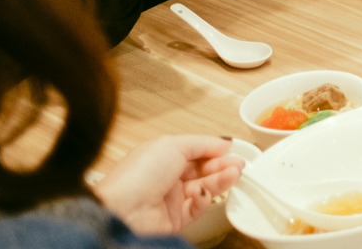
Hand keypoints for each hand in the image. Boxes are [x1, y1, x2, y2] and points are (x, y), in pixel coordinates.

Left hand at [93, 135, 242, 235]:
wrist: (124, 212)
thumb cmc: (138, 175)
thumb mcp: (172, 145)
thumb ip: (201, 143)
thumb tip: (222, 142)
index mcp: (162, 157)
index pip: (195, 152)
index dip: (213, 150)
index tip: (230, 149)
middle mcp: (167, 178)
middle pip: (202, 170)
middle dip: (221, 165)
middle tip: (238, 163)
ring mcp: (171, 199)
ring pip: (204, 188)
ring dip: (220, 180)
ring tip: (234, 173)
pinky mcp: (175, 219)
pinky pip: (198, 207)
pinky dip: (206, 199)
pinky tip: (210, 190)